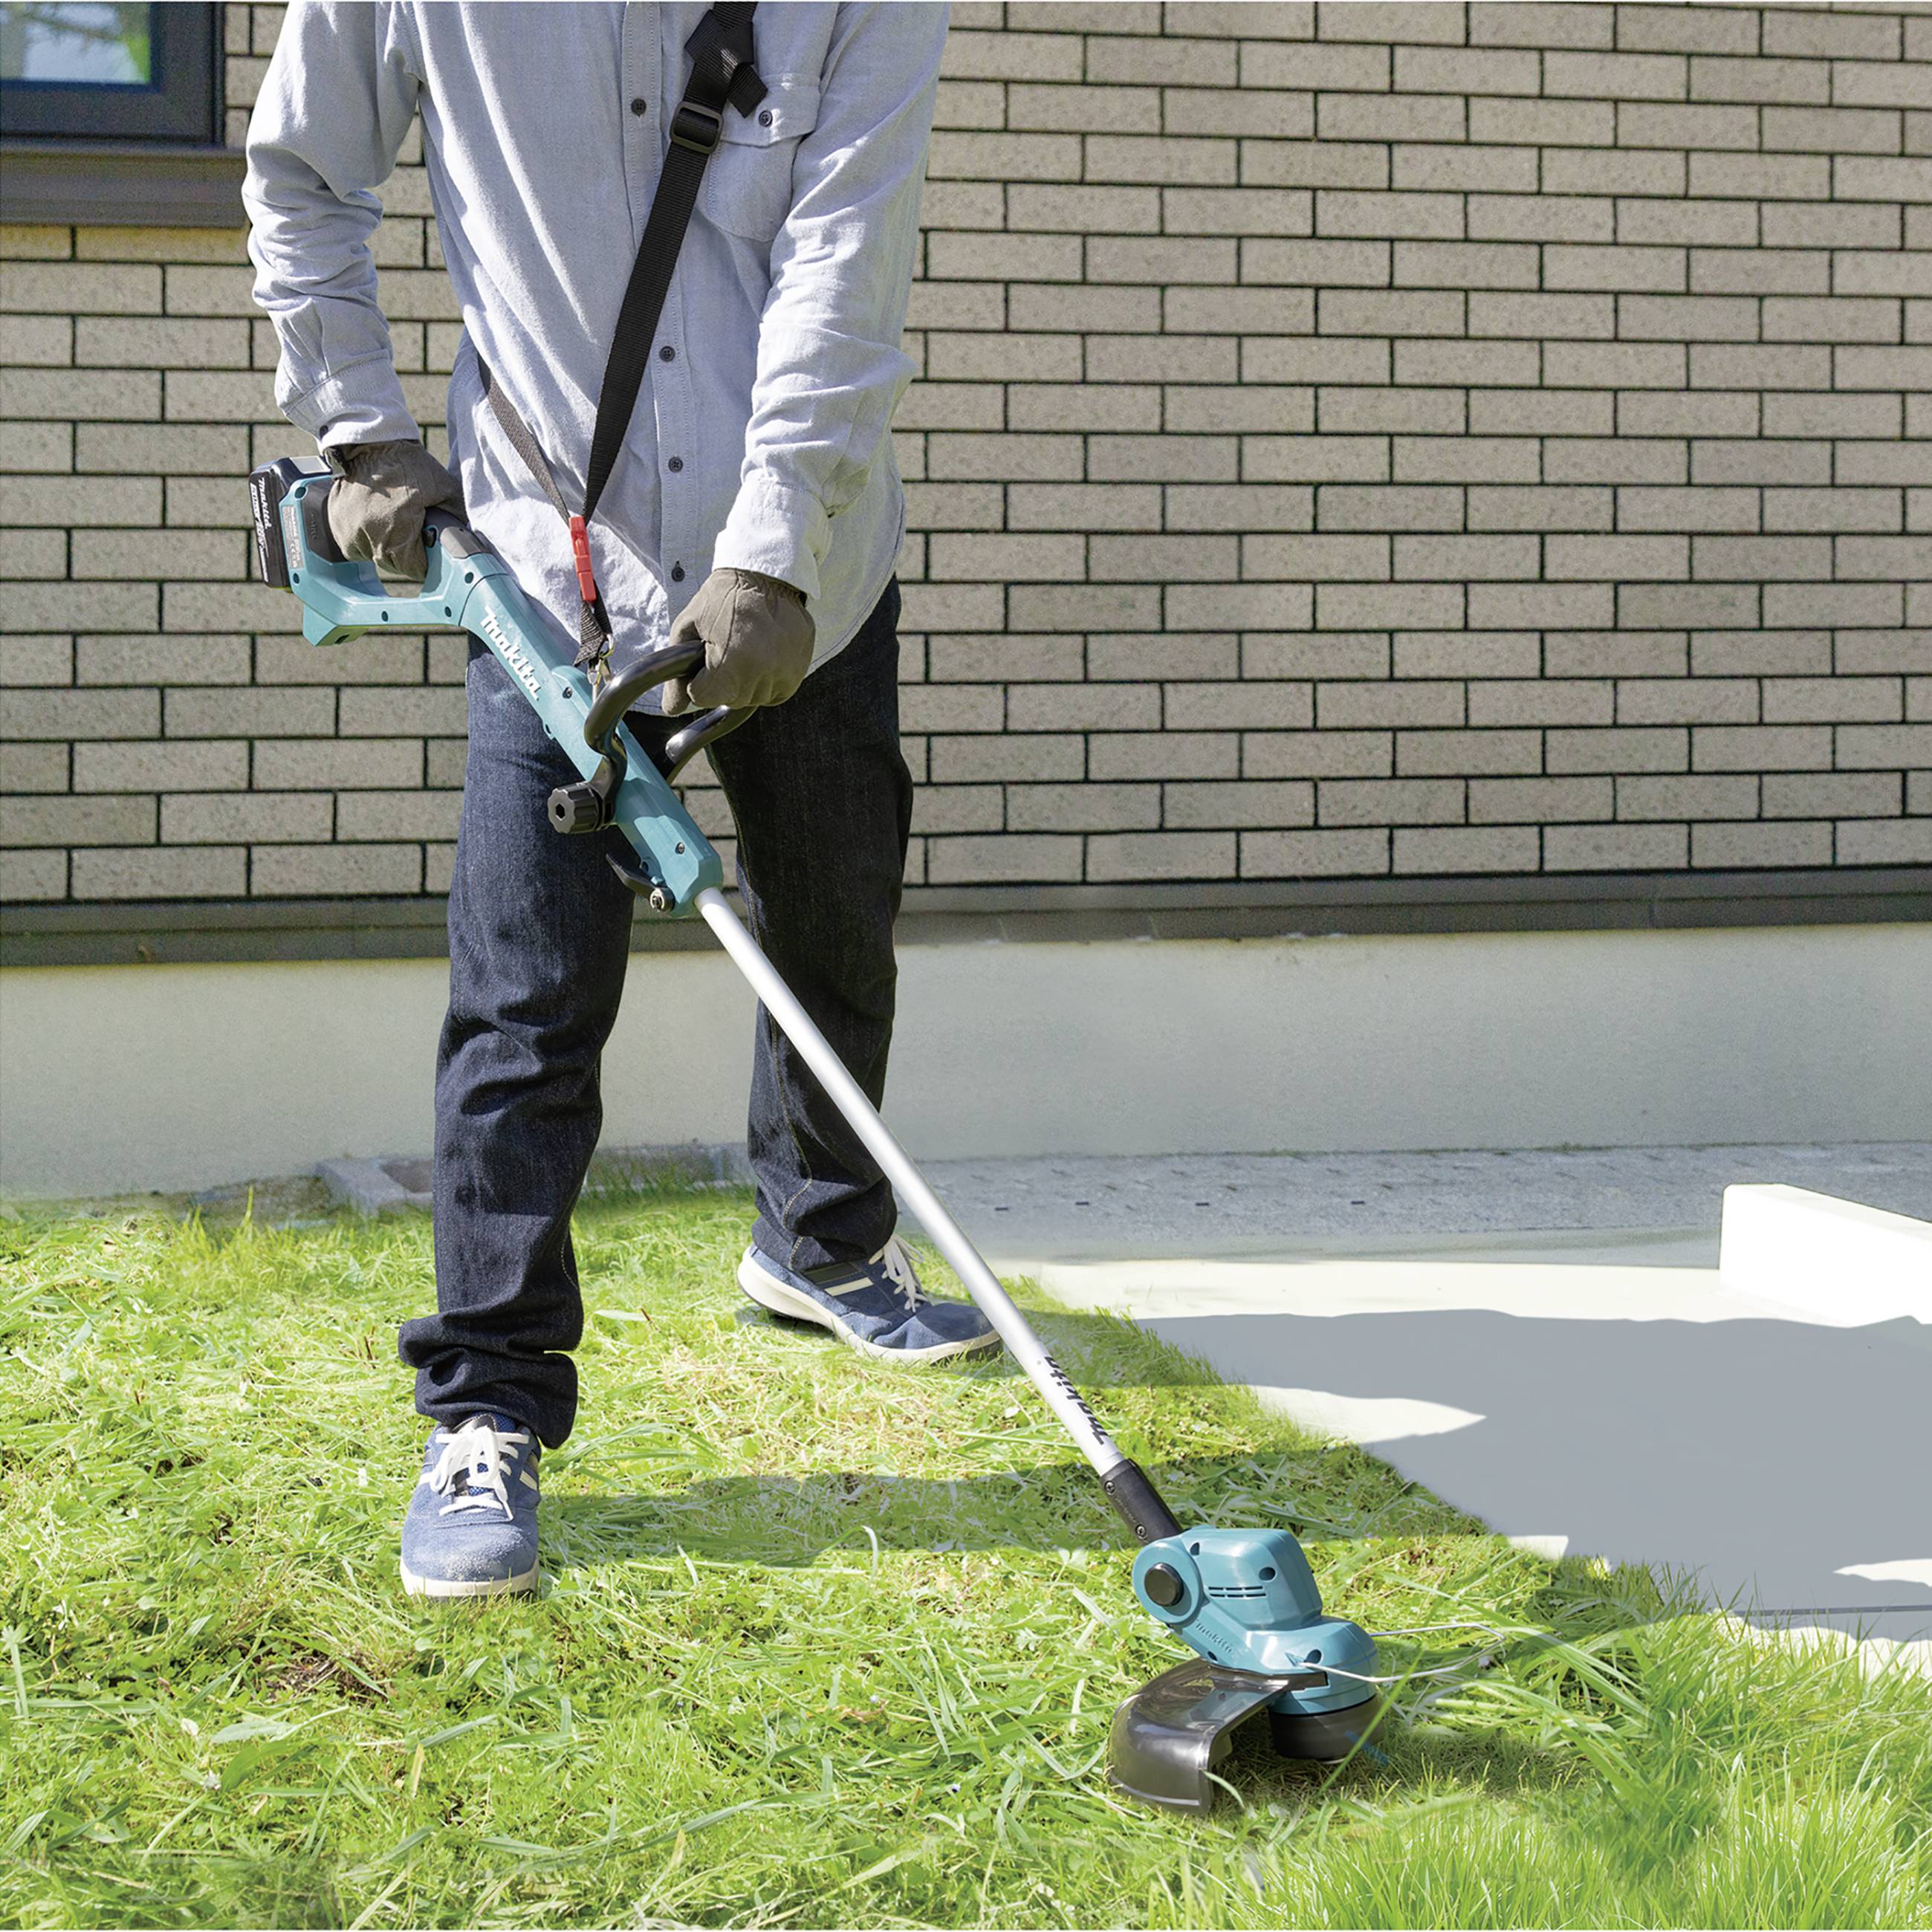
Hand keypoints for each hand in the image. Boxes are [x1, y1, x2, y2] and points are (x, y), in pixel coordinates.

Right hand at [324, 439, 463, 580]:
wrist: (369, 440)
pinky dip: (367, 535)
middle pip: (395, 564)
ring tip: (395, 518)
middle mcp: (367, 540)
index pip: (416, 569)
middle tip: (414, 527)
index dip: (428, 560)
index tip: (430, 545)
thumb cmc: (405, 462)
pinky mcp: (335, 523)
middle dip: (408, 551)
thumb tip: (469, 537)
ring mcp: (348, 532)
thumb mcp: (443, 487)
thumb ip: (457, 516)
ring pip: (373, 554)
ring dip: (386, 544)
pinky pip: (355, 542)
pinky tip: (376, 516)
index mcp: (395, 537)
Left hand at [662, 567, 814, 715]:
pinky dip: (766, 681)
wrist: (766, 575)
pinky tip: (761, 656)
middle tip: (723, 650)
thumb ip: (676, 671)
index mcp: (730, 662)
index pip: (703, 697)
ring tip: (743, 650)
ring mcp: (783, 673)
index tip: (702, 661)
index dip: (697, 681)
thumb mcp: (690, 626)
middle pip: (730, 700)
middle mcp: (761, 673)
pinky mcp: (798, 670)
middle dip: (720, 681)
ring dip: (744, 682)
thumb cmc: (724, 596)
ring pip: (754, 698)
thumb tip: (671, 709)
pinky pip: (776, 692)